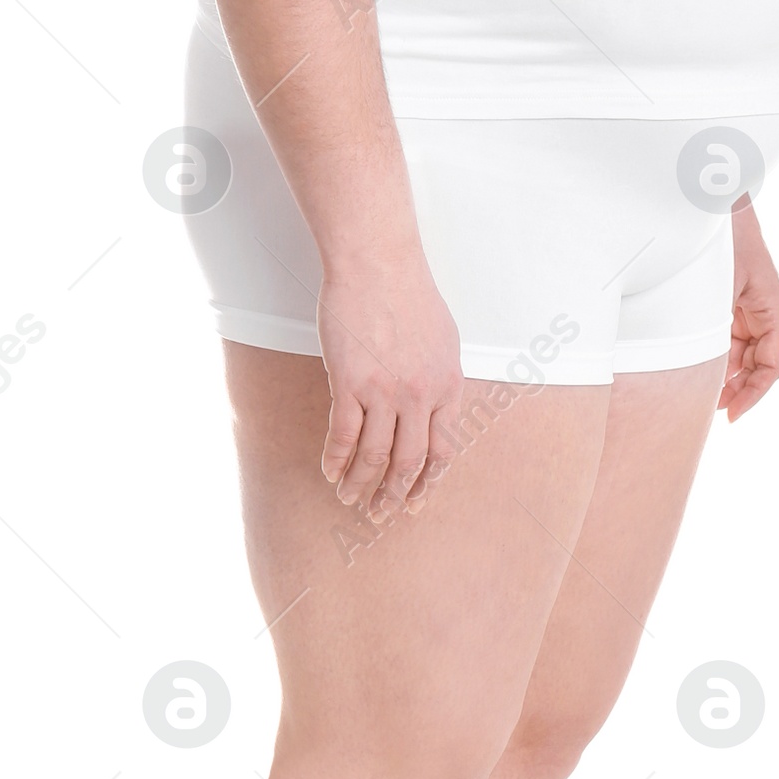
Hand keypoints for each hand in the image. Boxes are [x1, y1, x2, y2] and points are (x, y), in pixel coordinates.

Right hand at [317, 251, 463, 515]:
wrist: (377, 264)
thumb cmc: (407, 294)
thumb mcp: (443, 341)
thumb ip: (440, 378)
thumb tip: (435, 407)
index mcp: (448, 387)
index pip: (442, 450)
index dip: (427, 482)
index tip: (416, 501)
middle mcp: (421, 396)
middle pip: (409, 461)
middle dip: (394, 495)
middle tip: (381, 514)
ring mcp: (385, 392)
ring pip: (374, 456)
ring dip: (360, 484)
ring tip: (350, 499)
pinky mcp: (350, 383)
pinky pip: (343, 435)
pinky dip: (335, 458)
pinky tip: (330, 471)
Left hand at [721, 201, 778, 419]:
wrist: (716, 207)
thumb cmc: (724, 243)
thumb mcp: (720, 290)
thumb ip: (719, 328)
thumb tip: (713, 369)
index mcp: (774, 310)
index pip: (772, 365)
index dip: (754, 394)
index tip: (732, 414)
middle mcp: (768, 312)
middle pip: (758, 365)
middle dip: (738, 389)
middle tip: (713, 410)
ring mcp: (751, 308)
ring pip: (744, 355)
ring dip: (727, 375)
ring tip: (703, 395)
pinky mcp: (736, 304)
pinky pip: (732, 339)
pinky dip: (719, 357)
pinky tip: (700, 370)